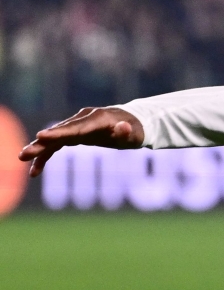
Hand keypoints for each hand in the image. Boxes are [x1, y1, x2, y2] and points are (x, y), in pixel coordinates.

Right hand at [19, 107, 144, 177]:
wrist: (133, 123)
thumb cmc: (135, 130)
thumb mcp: (134, 133)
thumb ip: (126, 131)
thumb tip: (123, 128)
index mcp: (97, 119)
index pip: (76, 128)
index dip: (58, 133)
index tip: (41, 137)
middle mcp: (84, 119)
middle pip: (61, 133)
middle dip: (42, 143)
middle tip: (25, 153)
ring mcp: (78, 125)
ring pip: (55, 139)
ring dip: (39, 150)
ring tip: (23, 160)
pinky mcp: (75, 133)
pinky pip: (57, 144)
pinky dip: (46, 155)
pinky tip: (35, 171)